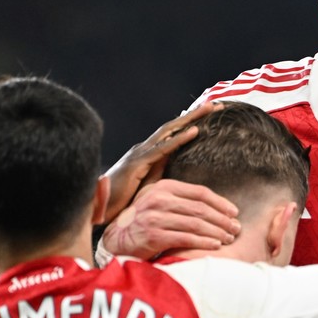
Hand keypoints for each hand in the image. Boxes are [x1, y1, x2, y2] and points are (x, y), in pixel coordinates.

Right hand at [102, 101, 224, 223]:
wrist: (99, 212)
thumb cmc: (122, 204)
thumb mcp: (149, 189)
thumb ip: (162, 178)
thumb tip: (181, 179)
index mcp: (149, 155)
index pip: (174, 135)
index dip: (192, 124)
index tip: (213, 116)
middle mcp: (145, 150)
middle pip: (174, 128)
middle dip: (196, 115)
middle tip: (217, 105)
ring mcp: (140, 154)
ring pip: (170, 132)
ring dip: (191, 119)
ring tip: (211, 109)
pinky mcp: (137, 164)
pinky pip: (162, 149)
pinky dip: (179, 139)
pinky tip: (194, 131)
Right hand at [102, 179, 241, 257]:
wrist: (118, 239)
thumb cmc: (146, 221)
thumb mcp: (159, 202)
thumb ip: (181, 199)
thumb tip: (214, 204)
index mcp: (163, 187)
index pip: (200, 192)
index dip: (220, 202)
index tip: (234, 212)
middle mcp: (159, 199)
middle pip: (200, 208)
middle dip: (222, 219)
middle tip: (236, 228)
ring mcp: (155, 217)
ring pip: (195, 223)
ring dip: (217, 231)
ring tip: (229, 238)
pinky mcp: (153, 235)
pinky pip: (186, 238)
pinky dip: (204, 242)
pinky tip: (215, 245)